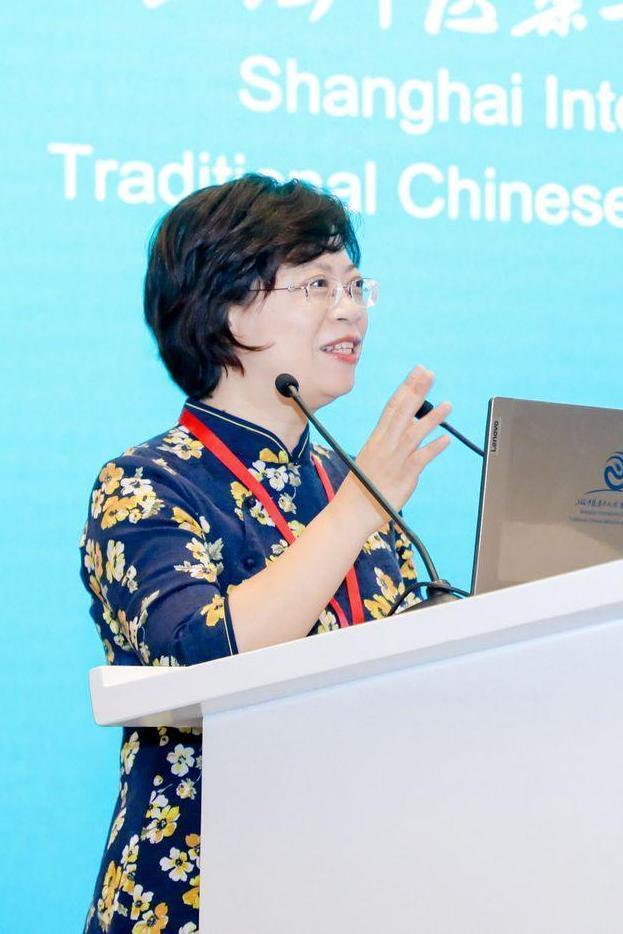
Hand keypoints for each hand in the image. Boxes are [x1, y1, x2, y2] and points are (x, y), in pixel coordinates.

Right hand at [337, 365, 450, 537]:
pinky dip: (434, 448)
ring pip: (414, 433)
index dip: (406, 388)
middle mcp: (385, 445)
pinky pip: (420, 459)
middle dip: (417, 391)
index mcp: (377, 439)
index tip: (417, 372)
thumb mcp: (372, 458)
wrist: (351, 511)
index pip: (393, 407)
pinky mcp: (404, 476)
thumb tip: (405, 430)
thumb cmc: (362, 487)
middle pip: (402, 413)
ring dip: (432, 418)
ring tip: (448, 405)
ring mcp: (394, 460)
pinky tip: (446, 439)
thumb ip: (389, 443)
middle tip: (429, 373)